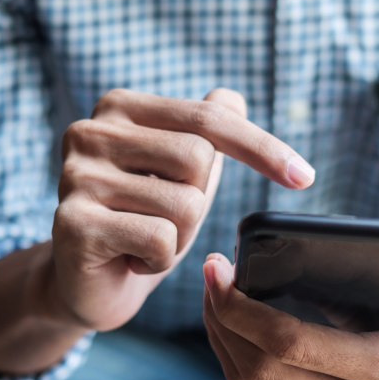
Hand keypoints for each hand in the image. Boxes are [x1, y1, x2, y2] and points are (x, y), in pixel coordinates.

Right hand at [45, 88, 315, 331]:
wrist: (88, 283)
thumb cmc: (141, 219)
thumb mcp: (181, 172)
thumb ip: (205, 129)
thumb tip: (233, 96)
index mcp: (120, 107)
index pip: (209, 118)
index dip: (262, 147)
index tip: (305, 177)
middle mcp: (91, 131)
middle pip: (199, 159)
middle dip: (199, 202)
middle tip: (164, 220)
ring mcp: (76, 176)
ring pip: (185, 204)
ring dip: (180, 237)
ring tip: (145, 240)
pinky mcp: (73, 223)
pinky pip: (160, 239)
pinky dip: (159, 260)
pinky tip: (130, 260)